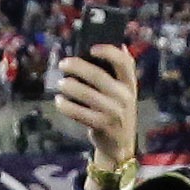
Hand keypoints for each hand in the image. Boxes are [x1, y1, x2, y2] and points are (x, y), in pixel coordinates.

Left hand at [52, 46, 139, 174]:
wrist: (120, 145)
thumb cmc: (118, 111)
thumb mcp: (125, 92)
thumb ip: (122, 72)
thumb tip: (121, 45)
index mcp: (131, 84)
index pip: (124, 62)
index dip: (108, 52)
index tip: (91, 48)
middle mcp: (125, 97)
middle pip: (98, 76)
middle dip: (77, 67)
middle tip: (63, 63)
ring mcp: (114, 112)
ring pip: (85, 94)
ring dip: (68, 86)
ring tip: (60, 84)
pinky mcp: (102, 126)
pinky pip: (79, 113)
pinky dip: (66, 106)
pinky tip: (59, 101)